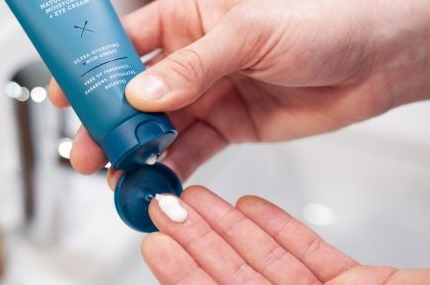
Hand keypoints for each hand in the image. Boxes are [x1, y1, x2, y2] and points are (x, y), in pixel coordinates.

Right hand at [49, 0, 429, 182]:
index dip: (90, 67)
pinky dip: (171, 165)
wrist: (371, 60)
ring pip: (156, 125)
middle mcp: (189, 55)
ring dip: (134, 149)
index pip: (124, 41)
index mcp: (186, 16)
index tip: (66, 95)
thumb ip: (193, 66)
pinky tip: (156, 178)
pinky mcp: (226, 124)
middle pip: (132, 91)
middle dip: (106, 120)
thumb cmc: (316, 23)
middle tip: (85, 149)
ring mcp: (206, 92)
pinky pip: (189, 147)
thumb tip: (140, 93)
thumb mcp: (248, 33)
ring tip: (113, 173)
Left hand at [144, 186, 429, 283]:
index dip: (193, 282)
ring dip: (234, 230)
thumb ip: (278, 282)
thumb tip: (204, 284)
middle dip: (203, 247)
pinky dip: (284, 232)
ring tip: (197, 199)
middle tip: (165, 211)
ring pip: (276, 268)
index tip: (158, 248)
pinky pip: (317, 259)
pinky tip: (254, 207)